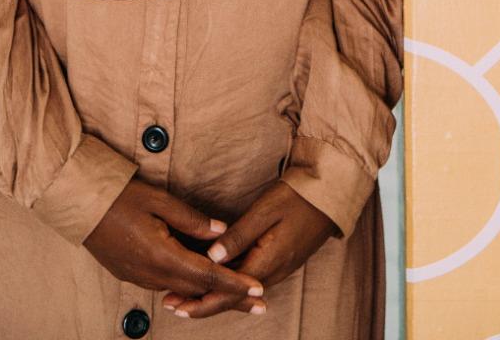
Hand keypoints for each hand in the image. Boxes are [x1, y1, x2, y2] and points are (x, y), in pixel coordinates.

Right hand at [82, 177, 264, 310]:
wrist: (81, 206)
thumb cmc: (121, 197)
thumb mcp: (159, 200)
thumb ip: (192, 219)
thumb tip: (221, 231)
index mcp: (162, 255)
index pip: (207, 275)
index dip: (235, 284)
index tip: (259, 291)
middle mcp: (152, 274)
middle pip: (200, 291)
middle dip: (232, 298)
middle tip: (261, 306)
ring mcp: (141, 278)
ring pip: (184, 291)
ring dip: (211, 295)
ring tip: (238, 297)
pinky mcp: (133, 276)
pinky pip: (168, 285)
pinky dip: (190, 288)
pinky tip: (202, 285)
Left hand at [160, 180, 337, 319]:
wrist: (329, 195)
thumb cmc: (296, 198)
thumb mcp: (265, 211)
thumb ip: (238, 236)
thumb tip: (211, 258)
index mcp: (267, 263)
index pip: (229, 291)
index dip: (201, 301)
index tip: (177, 304)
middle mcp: (272, 273)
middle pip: (232, 296)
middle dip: (201, 302)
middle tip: (171, 303)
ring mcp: (277, 269)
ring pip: (239, 289)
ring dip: (213, 293)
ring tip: (185, 294)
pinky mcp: (277, 261)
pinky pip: (248, 279)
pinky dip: (228, 283)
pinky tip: (213, 279)